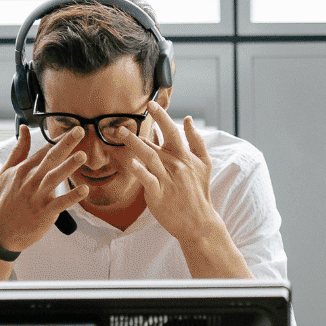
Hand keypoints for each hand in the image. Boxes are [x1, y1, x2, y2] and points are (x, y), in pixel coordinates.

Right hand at [0, 125, 93, 253]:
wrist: (0, 232)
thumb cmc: (4, 201)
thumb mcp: (6, 172)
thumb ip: (19, 150)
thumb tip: (23, 127)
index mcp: (23, 170)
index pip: (43, 151)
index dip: (58, 139)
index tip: (73, 129)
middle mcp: (30, 181)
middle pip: (50, 159)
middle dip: (65, 144)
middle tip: (79, 131)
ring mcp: (37, 197)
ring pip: (54, 178)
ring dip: (69, 166)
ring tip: (82, 155)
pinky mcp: (44, 213)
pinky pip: (60, 203)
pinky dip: (72, 196)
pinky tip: (84, 190)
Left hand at [116, 103, 226, 244]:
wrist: (199, 221)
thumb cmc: (199, 191)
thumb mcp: (204, 164)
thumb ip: (196, 140)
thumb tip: (187, 119)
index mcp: (184, 156)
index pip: (172, 131)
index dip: (161, 117)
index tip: (150, 104)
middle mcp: (175, 165)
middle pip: (155, 143)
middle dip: (138, 132)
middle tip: (121, 123)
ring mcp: (167, 180)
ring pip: (149, 157)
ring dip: (134, 144)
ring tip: (120, 135)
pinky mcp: (159, 195)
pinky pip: (148, 180)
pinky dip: (139, 171)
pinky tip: (130, 162)